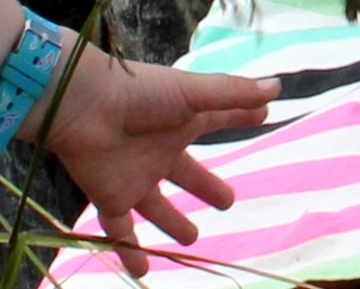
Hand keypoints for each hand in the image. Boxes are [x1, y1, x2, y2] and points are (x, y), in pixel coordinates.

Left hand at [36, 52, 279, 273]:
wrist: (84, 108)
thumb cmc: (139, 95)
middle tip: (227, 202)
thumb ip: (232, 95)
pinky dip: (130, 251)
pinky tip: (141, 272)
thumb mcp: (192, 94)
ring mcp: (134, 177)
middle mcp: (159, 152)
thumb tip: (275, 89)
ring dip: (172, 223)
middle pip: (188, 173)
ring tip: (191, 240)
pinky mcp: (111, 197)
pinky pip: (121, 231)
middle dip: (206, 186)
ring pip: (156, 206)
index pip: (217, 121)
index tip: (262, 114)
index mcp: (180, 122)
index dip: (240, 116)